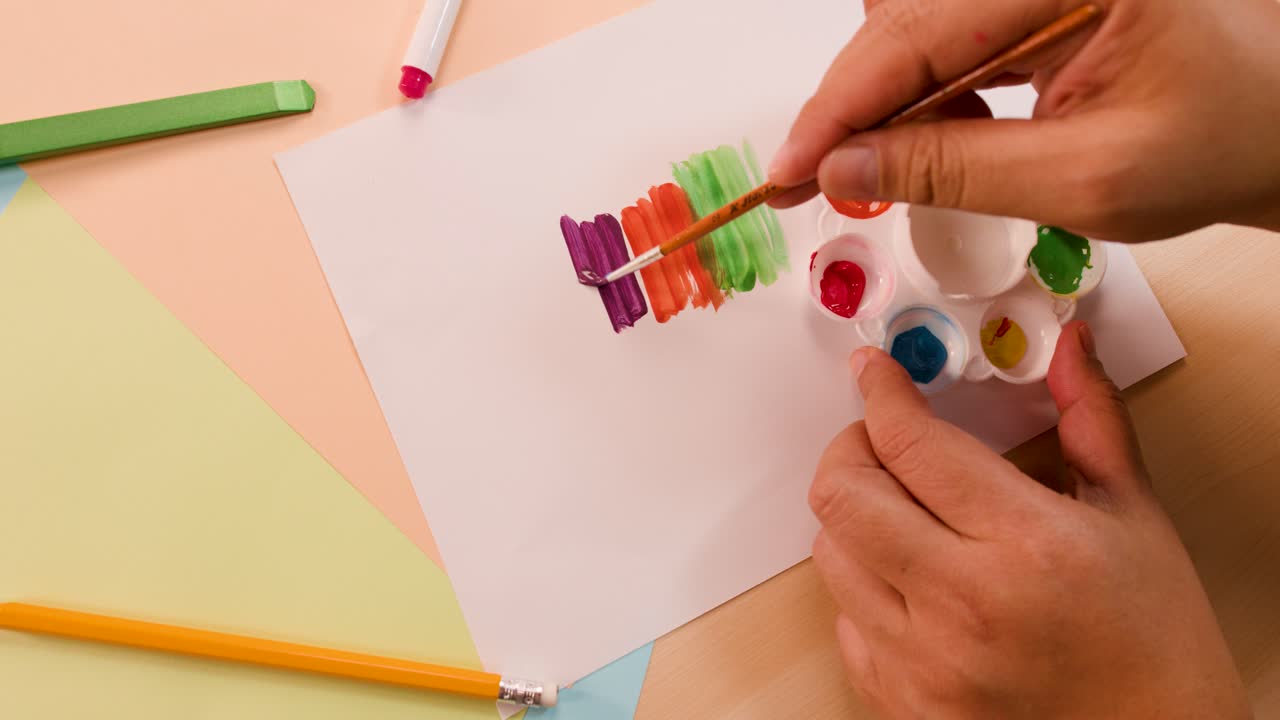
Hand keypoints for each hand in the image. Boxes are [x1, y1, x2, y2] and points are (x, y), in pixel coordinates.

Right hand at [770, 0, 1279, 240]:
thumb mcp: (1088, 179)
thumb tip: (845, 167)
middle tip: (809, 178)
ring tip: (885, 170)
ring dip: (887, 103)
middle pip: (902, 24)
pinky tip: (936, 141)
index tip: (788, 169)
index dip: (839, 107)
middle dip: (851, 105)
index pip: (915, 36)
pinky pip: (949, 37)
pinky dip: (927, 96)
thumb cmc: (1226, 143)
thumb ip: (955, 172)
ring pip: (915, 29)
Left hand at [809, 322, 1252, 718]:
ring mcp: (923, 664)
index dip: (880, 391)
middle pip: (841, 494)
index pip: (909, 443)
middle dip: (851, 446)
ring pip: (830, 553)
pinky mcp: (901, 704)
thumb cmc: (1156, 640)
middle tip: (884, 440)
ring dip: (857, 517)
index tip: (876, 373)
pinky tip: (916, 582)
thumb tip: (1069, 343)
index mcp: (1026, 545)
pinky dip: (866, 587)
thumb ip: (1091, 418)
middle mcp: (961, 605)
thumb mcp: (1134, 516)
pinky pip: (844, 619)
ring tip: (907, 513)